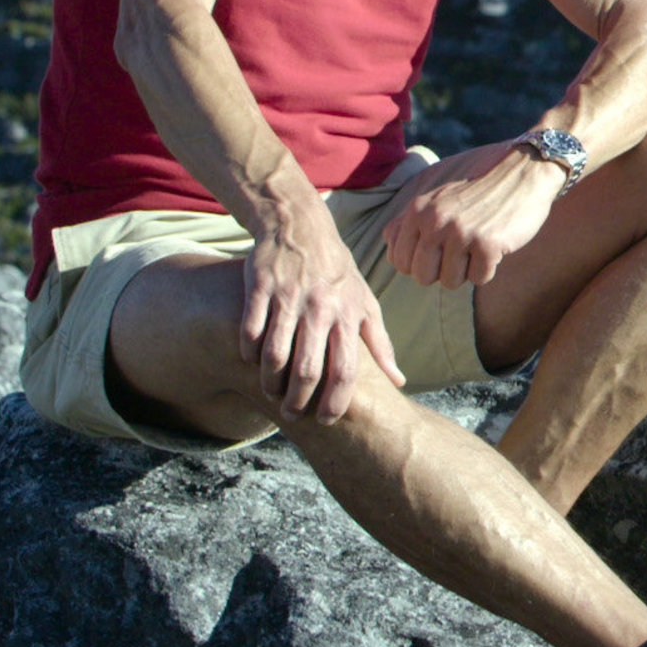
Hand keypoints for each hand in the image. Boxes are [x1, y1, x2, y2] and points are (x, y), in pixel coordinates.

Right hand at [239, 223, 406, 423]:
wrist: (301, 226)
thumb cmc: (337, 273)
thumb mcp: (365, 303)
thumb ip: (380, 343)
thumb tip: (399, 381)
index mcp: (348, 314)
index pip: (346, 369)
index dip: (335, 401)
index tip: (327, 421)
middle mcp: (320, 307)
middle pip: (307, 369)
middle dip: (298, 400)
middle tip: (292, 414)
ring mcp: (288, 297)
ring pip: (275, 354)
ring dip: (269, 381)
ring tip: (269, 390)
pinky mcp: (260, 286)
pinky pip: (250, 330)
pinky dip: (248, 350)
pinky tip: (250, 359)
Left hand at [382, 140, 561, 287]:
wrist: (524, 170)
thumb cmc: (479, 187)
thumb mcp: (437, 195)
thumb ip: (410, 218)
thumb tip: (388, 241)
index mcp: (418, 210)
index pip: (399, 261)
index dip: (419, 263)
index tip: (438, 252)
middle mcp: (435, 221)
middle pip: (422, 277)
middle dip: (441, 271)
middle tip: (460, 252)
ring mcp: (462, 233)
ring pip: (450, 282)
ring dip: (466, 270)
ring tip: (478, 245)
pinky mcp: (488, 245)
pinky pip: (480, 278)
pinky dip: (489, 268)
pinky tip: (496, 245)